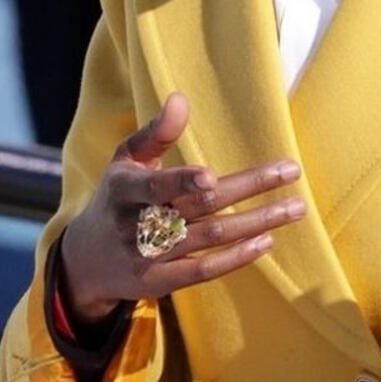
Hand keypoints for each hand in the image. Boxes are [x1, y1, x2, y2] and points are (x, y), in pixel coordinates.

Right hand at [59, 92, 306, 323]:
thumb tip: (180, 98)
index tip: (211, 176)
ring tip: (295, 208)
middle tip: (291, 171)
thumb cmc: (116, 196)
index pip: (155, 186)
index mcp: (125, 189)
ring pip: (210, 239)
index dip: (181, 182)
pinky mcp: (160, 283)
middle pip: (200, 207)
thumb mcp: (125, 160)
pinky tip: (267, 241)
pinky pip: (204, 272)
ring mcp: (149, 258)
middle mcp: (136, 225)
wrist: (85, 260)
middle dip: (249, 188)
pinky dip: (236, 257)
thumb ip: (156, 132)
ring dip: (256, 223)